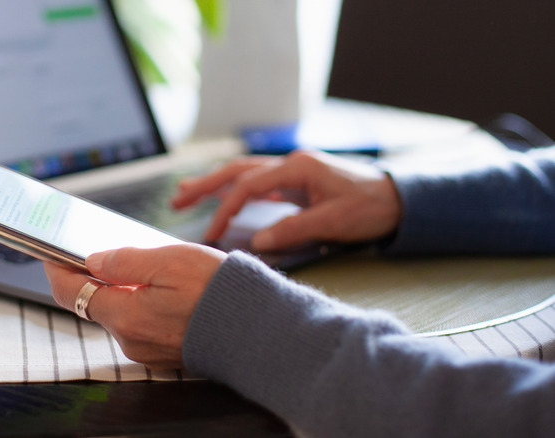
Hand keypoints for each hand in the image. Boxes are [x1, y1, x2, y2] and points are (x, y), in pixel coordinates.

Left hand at [44, 244, 226, 369]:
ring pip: (119, 313)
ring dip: (121, 290)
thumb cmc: (218, 293)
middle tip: (100, 249)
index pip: (72, 294)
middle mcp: (130, 339)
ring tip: (141, 265)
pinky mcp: (164, 352)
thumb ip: (125, 262)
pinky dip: (140, 304)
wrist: (258, 329)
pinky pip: (140, 323)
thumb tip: (93, 260)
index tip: (50, 253)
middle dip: (94, 277)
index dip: (57, 270)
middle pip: (95, 303)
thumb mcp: (169, 262)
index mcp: (125, 316)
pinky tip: (160, 287)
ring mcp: (147, 349)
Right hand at [172, 150, 402, 251]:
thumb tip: (256, 242)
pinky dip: (235, 190)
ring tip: (186, 194)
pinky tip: (223, 199)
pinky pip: (257, 183)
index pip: (248, 186)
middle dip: (205, 185)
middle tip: (176, 200)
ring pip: (244, 174)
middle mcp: (290, 164)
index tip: (210, 233)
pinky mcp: (296, 181)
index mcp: (297, 168)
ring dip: (215, 184)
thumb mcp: (333, 221)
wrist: (398, 199)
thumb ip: (293, 229)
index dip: (225, 209)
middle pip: (237, 170)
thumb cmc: (370, 207)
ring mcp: (292, 171)